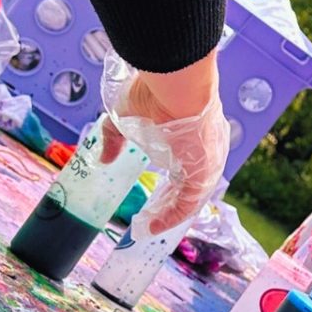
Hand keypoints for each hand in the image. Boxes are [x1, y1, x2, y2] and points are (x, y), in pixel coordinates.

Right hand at [98, 54, 225, 233]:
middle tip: (149, 216)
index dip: (170, 181)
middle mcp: (207, 151)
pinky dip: (170, 217)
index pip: (186, 164)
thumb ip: (114, 138)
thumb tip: (103, 158)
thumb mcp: (126, 117)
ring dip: (169, 213)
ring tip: (148, 225)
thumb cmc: (154, 93)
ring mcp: (208, 163)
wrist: (177, 85)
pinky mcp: (203, 174)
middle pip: (190, 185)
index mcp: (194, 134)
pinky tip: (152, 226)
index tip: (154, 195)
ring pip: (190, 197)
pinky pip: (188, 204)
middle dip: (169, 202)